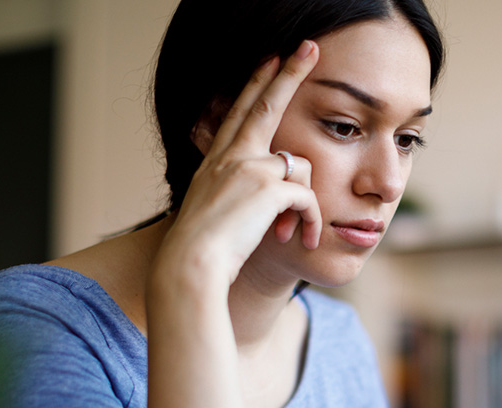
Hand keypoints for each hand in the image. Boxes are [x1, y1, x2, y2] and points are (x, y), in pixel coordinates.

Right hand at [152, 40, 322, 290]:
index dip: (255, 84)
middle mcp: (232, 156)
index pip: (240, 112)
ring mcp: (249, 168)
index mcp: (217, 160)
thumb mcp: (215, 211)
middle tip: (309, 47)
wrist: (190, 265)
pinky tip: (303, 240)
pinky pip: (308, 198)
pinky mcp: (269, 188)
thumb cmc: (202, 250)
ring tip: (299, 233)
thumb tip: (268, 190)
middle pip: (265, 105)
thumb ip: (237, 193)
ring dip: (307, 204)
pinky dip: (311, 221)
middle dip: (289, 73)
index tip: (269, 60)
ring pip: (300, 166)